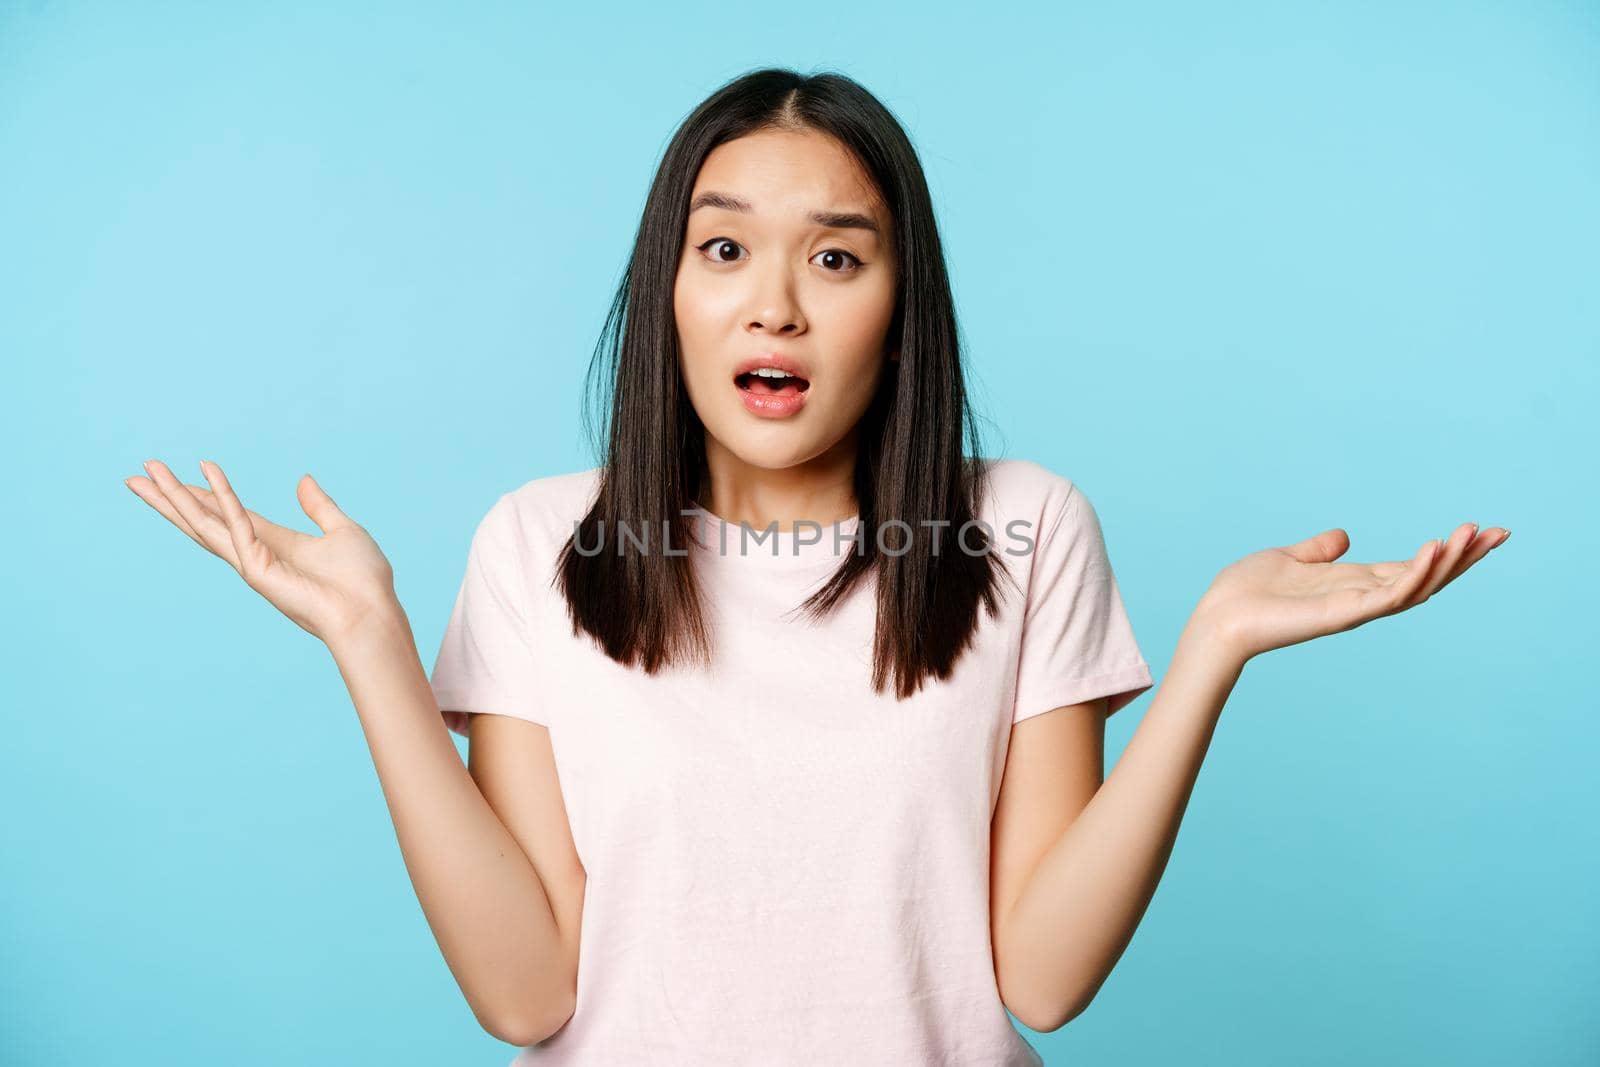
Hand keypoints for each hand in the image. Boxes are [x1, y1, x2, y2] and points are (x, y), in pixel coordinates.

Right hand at [126, 459, 399, 645]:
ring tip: (145, 473)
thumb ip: (319, 507)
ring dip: (174, 497)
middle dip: (171, 498)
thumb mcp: (342, 531)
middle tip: (138, 473)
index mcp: (275, 543)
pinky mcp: (257, 569)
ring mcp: (252, 563)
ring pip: (204, 524)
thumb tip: (303, 479)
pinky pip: (237, 524)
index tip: (181, 475)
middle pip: (204, 520)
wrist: (371, 613)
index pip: (230, 514)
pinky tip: (206, 472)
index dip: (205, 494)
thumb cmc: (363, 580)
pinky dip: (223, 496)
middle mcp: (256, 553)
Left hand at [1194, 522, 1509, 663]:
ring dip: (1448, 561)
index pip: (1413, 565)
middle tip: (1502, 533)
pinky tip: (1433, 549)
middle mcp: (1362, 597)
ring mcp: (1356, 607)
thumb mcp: (1288, 558)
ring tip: (1473, 534)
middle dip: (1465, 556)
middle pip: (1428, 576)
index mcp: (1354, 582)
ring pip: (1417, 586)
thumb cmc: (1246, 592)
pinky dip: (1414, 574)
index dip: (1448, 550)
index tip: (1483, 530)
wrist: (1218, 618)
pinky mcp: (1342, 614)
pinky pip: (1388, 595)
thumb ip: (1319, 550)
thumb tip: (1342, 536)